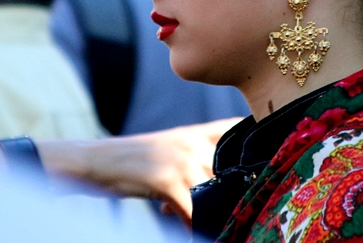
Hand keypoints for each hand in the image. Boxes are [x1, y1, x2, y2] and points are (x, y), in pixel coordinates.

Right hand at [37, 118, 239, 226]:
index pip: (235, 131)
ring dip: (217, 212)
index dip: (255, 144)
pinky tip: (192, 232)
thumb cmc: (132, 163)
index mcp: (193, 133)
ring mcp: (180, 158)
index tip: (268, 162)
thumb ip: (194, 163)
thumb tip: (221, 188)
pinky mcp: (166, 178)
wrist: (94, 161)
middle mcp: (191, 142)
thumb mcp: (166, 154)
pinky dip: (194, 224)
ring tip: (216, 224)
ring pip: (215, 191)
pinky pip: (192, 208)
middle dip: (235, 193)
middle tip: (240, 210)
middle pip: (231, 170)